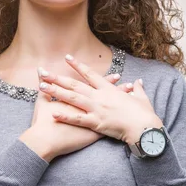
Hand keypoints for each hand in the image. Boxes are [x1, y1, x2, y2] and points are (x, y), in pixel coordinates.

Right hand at [18, 68, 126, 161]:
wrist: (45, 141)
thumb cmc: (43, 122)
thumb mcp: (43, 102)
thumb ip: (44, 87)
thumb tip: (39, 70)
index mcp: (80, 99)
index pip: (97, 86)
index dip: (107, 80)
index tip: (117, 75)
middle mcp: (89, 107)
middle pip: (108, 97)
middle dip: (120, 90)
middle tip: (130, 84)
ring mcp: (94, 120)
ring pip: (113, 111)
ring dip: (123, 106)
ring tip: (133, 103)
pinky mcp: (94, 133)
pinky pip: (111, 128)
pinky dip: (120, 124)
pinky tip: (129, 123)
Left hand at [38, 55, 162, 144]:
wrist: (144, 127)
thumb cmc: (143, 113)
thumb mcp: (141, 98)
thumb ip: (138, 89)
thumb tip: (138, 82)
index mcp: (109, 89)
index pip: (90, 74)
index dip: (77, 65)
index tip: (66, 58)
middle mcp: (100, 96)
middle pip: (75, 85)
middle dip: (58, 78)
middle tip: (43, 72)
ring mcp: (97, 109)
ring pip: (72, 99)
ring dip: (56, 92)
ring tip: (41, 86)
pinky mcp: (96, 123)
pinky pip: (77, 119)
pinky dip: (65, 116)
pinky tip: (52, 113)